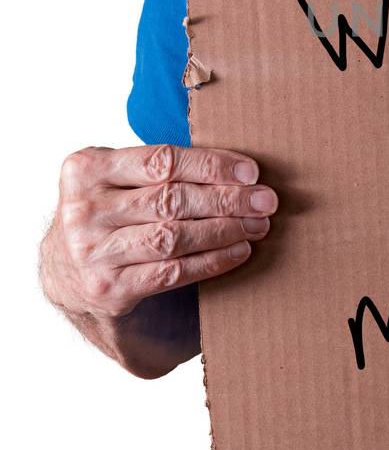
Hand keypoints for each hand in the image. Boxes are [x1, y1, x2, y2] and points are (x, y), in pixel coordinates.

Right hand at [40, 143, 277, 377]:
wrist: (63, 272)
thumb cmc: (107, 214)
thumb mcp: (114, 179)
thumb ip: (157, 168)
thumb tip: (236, 169)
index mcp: (87, 170)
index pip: (161, 161)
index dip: (212, 166)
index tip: (250, 172)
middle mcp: (84, 210)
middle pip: (171, 200)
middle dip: (227, 199)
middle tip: (265, 200)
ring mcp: (93, 252)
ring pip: (174, 237)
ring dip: (224, 230)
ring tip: (257, 225)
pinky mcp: (109, 288)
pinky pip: (172, 272)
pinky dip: (212, 261)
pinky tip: (238, 251)